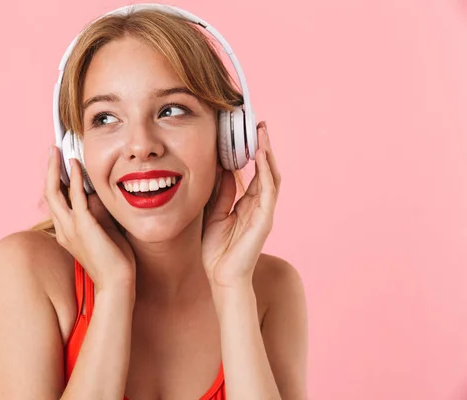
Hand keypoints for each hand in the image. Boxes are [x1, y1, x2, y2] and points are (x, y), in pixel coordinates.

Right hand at [45, 146, 135, 291]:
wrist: (117, 283)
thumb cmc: (114, 261)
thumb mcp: (105, 231)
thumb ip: (98, 213)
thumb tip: (96, 194)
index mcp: (67, 233)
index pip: (56, 202)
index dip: (56, 181)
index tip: (60, 163)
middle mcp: (64, 229)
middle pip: (49, 194)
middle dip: (50, 170)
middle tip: (53, 150)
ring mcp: (71, 228)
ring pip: (54, 193)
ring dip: (56, 169)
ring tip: (58, 150)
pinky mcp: (83, 226)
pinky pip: (75, 196)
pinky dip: (74, 178)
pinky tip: (76, 164)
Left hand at [202, 122, 280, 287]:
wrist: (221, 277)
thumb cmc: (217, 250)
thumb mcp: (214, 213)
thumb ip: (220, 193)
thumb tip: (221, 169)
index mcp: (247, 204)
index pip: (253, 172)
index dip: (251, 152)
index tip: (245, 132)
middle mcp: (259, 205)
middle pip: (266, 169)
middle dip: (263, 147)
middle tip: (258, 124)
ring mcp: (264, 211)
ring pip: (271, 175)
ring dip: (268, 153)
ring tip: (262, 132)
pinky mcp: (265, 219)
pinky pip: (268, 190)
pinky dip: (266, 171)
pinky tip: (261, 155)